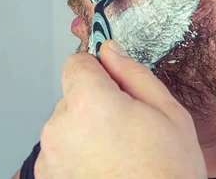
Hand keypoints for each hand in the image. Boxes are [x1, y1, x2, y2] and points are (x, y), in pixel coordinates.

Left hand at [34, 40, 206, 177]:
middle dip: (94, 103)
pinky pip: (60, 150)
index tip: (112, 83)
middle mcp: (60, 126)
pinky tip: (103, 169)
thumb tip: (111, 50)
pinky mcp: (47, 176)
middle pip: (71, 95)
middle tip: (125, 128)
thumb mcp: (168, 113)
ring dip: (84, 130)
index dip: (97, 69)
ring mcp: (50, 155)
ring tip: (116, 155)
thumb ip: (132, 73)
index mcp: (89, 103)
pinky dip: (77, 155)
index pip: (75, 62)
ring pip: (66, 123)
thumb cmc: (168, 174)